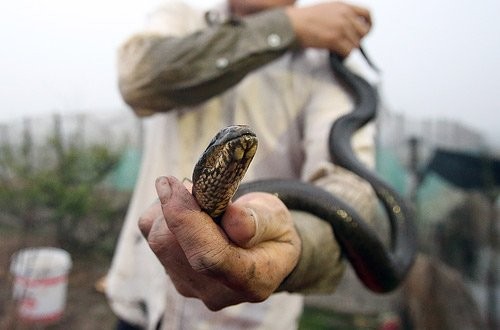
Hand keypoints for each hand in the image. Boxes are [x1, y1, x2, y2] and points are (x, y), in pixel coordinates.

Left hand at [138, 176, 300, 310]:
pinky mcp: (174, 275)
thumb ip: (258, 220)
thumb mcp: (278, 218)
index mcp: (252, 280)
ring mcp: (191, 287)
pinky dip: (164, 214)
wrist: (266, 251)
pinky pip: (152, 236)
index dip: (186, 220)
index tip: (171, 183)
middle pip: (174, 248)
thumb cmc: (273, 231)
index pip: (209, 257)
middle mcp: (216, 291)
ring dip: (170, 209)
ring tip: (201, 201)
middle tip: (197, 185)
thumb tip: (232, 218)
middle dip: (177, 207)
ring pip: (159, 241)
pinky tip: (188, 211)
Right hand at [286, 2, 371, 56]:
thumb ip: (340, 16)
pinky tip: (336, 55)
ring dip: (348, 49)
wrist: (293, 24)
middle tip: (347, 44)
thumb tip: (348, 29)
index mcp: (344, 6)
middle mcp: (345, 15)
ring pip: (356, 44)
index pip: (367, 14)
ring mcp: (341, 27)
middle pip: (363, 32)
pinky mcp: (335, 39)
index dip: (368, 25)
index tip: (365, 32)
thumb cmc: (304, 19)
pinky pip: (348, 52)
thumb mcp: (327, 9)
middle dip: (357, 40)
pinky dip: (344, 56)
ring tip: (337, 50)